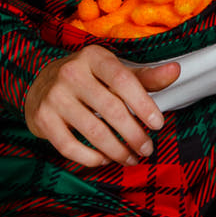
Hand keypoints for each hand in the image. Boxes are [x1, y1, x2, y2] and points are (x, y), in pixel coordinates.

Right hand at [24, 45, 179, 168]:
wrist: (39, 83)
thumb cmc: (88, 78)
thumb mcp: (114, 71)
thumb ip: (144, 76)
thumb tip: (176, 70)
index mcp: (93, 57)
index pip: (122, 80)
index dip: (143, 104)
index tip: (158, 124)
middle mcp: (71, 73)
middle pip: (111, 109)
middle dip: (134, 134)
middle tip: (148, 149)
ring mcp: (54, 96)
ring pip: (92, 131)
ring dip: (117, 151)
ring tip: (131, 158)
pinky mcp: (42, 118)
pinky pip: (69, 146)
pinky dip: (90, 158)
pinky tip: (104, 159)